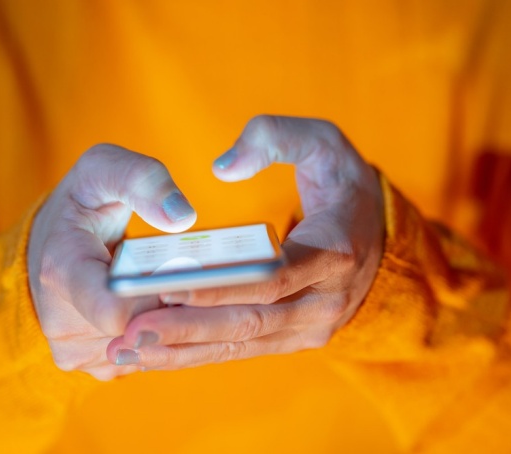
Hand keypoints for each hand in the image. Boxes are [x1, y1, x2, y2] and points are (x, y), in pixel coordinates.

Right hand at [28, 145, 195, 379]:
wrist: (48, 244)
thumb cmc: (82, 201)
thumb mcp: (104, 169)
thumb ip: (143, 180)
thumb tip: (182, 218)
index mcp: (61, 269)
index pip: (117, 311)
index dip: (161, 294)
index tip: (184, 269)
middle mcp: (59, 321)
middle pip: (141, 331)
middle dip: (173, 305)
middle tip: (182, 272)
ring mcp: (73, 349)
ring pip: (147, 349)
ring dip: (168, 321)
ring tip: (162, 285)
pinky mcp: (90, 364)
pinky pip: (142, 359)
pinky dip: (156, 335)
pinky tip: (150, 305)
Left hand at [107, 116, 383, 368]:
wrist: (381, 236)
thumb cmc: (344, 184)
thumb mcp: (324, 141)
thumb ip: (273, 137)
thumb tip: (222, 168)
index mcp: (334, 250)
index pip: (270, 277)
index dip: (220, 286)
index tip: (166, 290)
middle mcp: (326, 299)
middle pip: (249, 321)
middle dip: (187, 329)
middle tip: (131, 333)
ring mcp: (313, 325)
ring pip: (242, 343)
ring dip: (184, 351)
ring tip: (130, 352)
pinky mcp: (298, 337)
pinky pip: (244, 349)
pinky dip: (200, 354)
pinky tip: (158, 356)